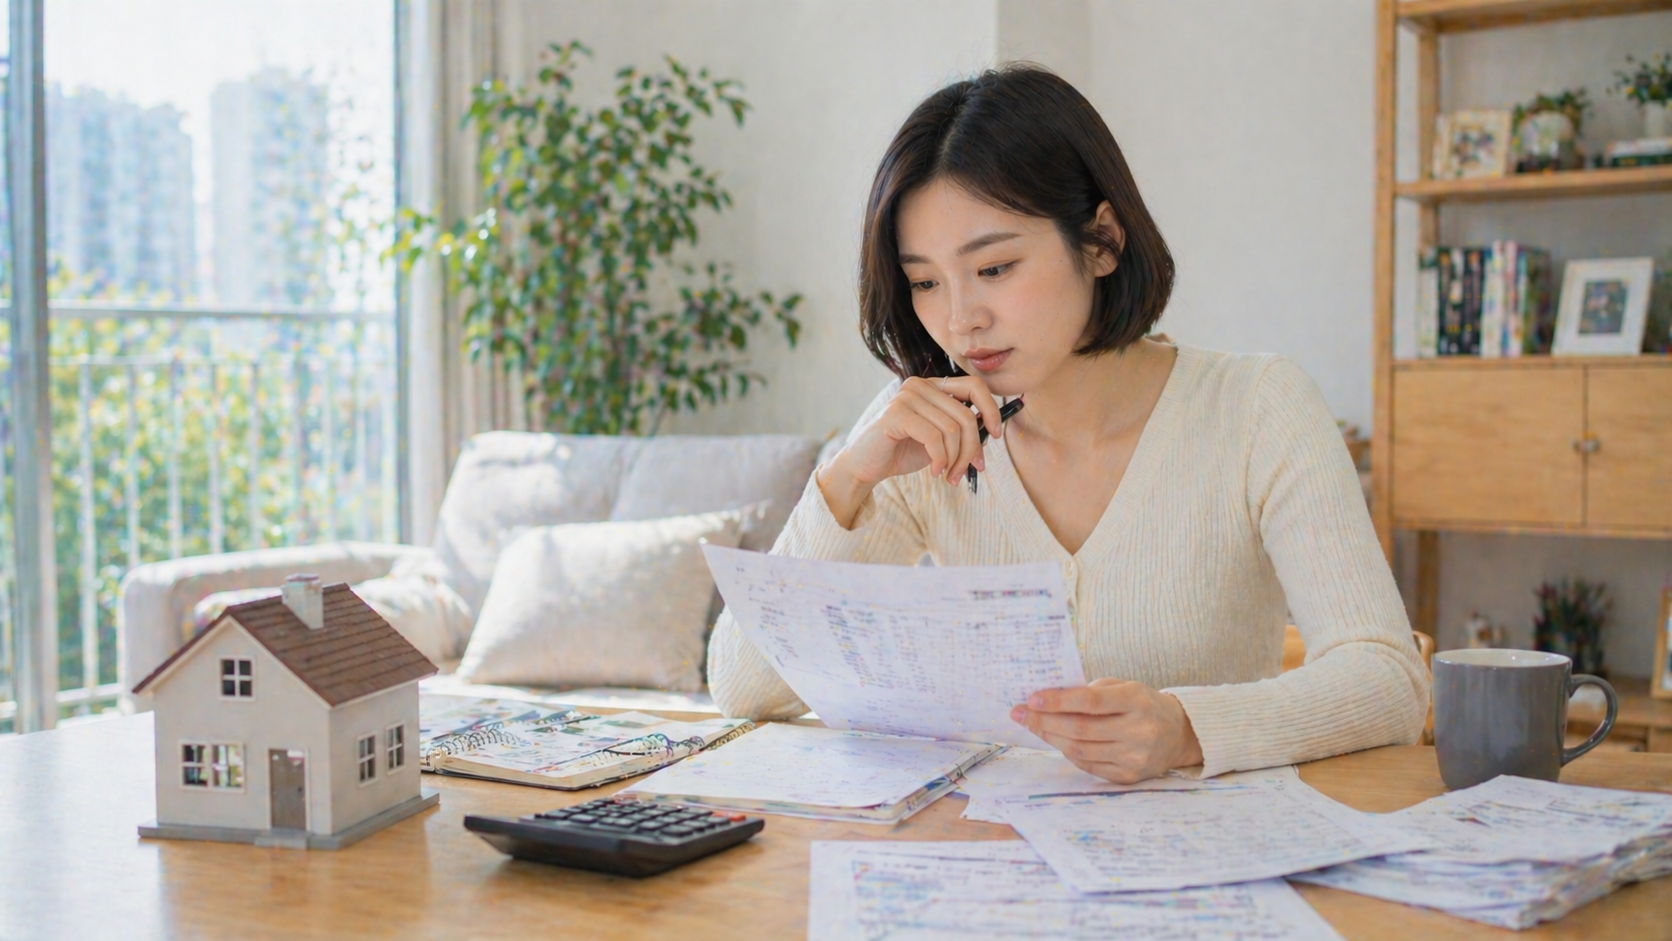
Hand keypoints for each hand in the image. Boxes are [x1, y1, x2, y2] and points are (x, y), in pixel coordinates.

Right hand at [817, 375, 1004, 527]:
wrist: (865, 466)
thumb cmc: (902, 451)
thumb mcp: (939, 440)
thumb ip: (960, 429)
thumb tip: (990, 430)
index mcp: (932, 386)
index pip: (974, 385)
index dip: (991, 409)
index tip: (995, 434)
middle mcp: (920, 385)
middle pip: (965, 415)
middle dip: (972, 449)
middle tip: (970, 470)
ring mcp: (906, 397)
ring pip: (952, 429)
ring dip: (956, 459)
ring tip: (949, 476)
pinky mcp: (895, 414)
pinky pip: (933, 437)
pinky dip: (940, 459)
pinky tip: (935, 472)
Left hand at [1010, 678, 1203, 783]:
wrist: (1178, 734)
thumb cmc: (1142, 704)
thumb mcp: (1124, 687)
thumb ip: (1091, 690)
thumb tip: (1048, 698)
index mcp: (1137, 701)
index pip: (1090, 701)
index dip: (1058, 701)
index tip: (1032, 698)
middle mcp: (1138, 731)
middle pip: (1080, 729)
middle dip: (1044, 721)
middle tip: (1019, 713)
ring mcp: (1134, 757)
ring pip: (1080, 750)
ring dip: (1050, 737)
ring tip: (1032, 725)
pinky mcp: (1128, 777)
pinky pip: (1087, 765)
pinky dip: (1067, 752)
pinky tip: (1056, 740)